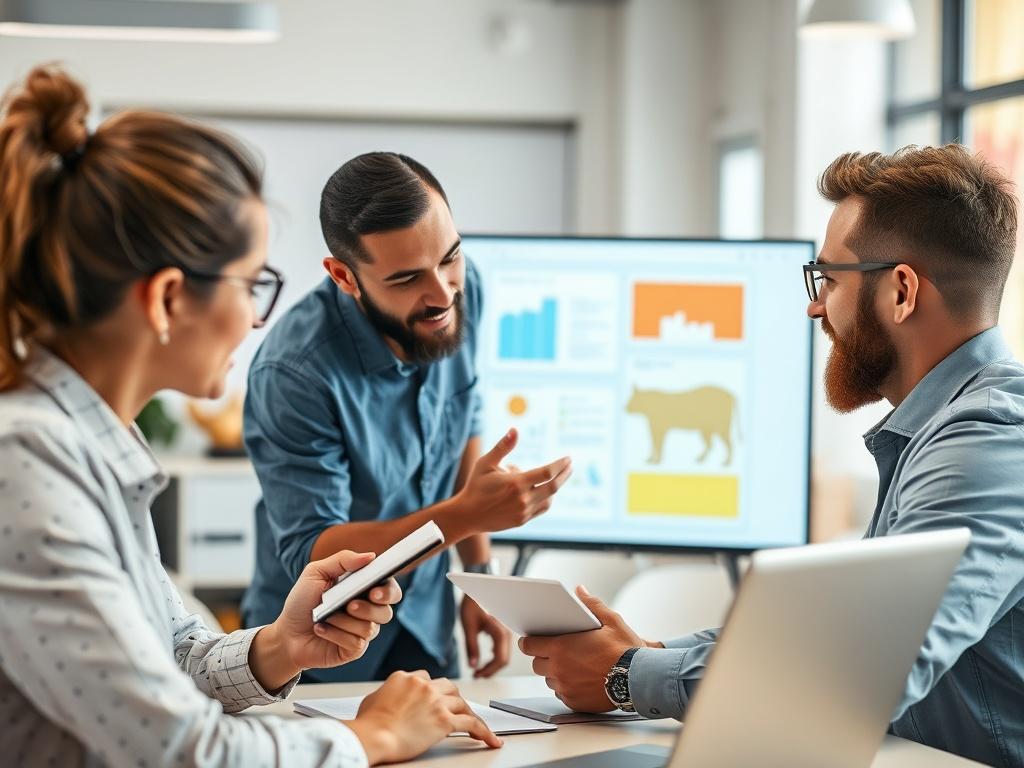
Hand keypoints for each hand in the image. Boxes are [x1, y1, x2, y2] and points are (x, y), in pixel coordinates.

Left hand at [271, 551, 401, 675]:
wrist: (287, 633)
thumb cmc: (303, 601)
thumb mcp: (316, 573)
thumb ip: (342, 560)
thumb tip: (370, 556)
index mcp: (364, 589)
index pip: (389, 588)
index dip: (388, 591)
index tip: (375, 591)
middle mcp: (368, 610)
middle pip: (386, 611)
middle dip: (370, 608)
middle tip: (351, 605)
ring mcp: (362, 631)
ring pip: (370, 628)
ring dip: (345, 621)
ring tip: (327, 616)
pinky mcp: (353, 649)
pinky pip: (355, 643)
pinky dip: (335, 634)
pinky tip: (321, 629)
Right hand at [347, 671, 502, 763]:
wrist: (373, 736)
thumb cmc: (368, 723)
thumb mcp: (373, 698)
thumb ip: (387, 692)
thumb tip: (389, 697)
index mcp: (405, 678)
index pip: (426, 677)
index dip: (431, 690)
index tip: (433, 699)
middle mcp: (423, 684)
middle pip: (448, 686)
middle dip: (453, 698)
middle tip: (456, 709)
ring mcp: (435, 701)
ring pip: (461, 702)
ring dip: (468, 713)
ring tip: (474, 725)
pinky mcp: (444, 720)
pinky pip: (471, 724)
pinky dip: (483, 731)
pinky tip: (489, 739)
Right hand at [455, 428, 572, 533]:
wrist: (468, 515)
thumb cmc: (476, 486)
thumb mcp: (486, 463)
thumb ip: (503, 447)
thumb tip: (515, 430)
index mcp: (516, 483)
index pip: (547, 472)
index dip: (560, 465)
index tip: (568, 458)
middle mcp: (523, 499)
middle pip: (553, 486)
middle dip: (565, 474)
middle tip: (570, 465)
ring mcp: (523, 511)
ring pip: (549, 498)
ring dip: (555, 487)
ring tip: (554, 476)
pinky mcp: (522, 520)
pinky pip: (542, 508)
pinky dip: (547, 498)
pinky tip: (546, 491)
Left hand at [461, 595, 510, 677]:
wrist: (477, 589)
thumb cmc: (473, 603)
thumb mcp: (468, 626)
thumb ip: (471, 647)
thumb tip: (473, 666)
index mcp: (500, 632)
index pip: (500, 660)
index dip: (489, 671)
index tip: (476, 675)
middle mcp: (506, 634)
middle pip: (504, 660)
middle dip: (491, 671)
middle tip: (476, 675)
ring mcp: (505, 633)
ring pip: (504, 657)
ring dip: (493, 666)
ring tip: (478, 670)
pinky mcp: (502, 632)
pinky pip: (502, 650)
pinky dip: (494, 659)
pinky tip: (484, 660)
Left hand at [518, 585, 644, 712]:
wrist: (642, 679)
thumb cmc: (626, 649)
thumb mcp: (611, 620)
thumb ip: (591, 604)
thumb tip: (580, 590)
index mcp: (561, 647)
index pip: (529, 645)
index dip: (529, 641)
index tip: (532, 639)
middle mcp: (559, 669)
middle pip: (537, 663)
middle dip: (544, 656)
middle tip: (557, 650)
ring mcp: (566, 688)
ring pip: (549, 679)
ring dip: (555, 672)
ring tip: (572, 664)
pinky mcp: (574, 702)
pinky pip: (562, 693)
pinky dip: (567, 686)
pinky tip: (580, 678)